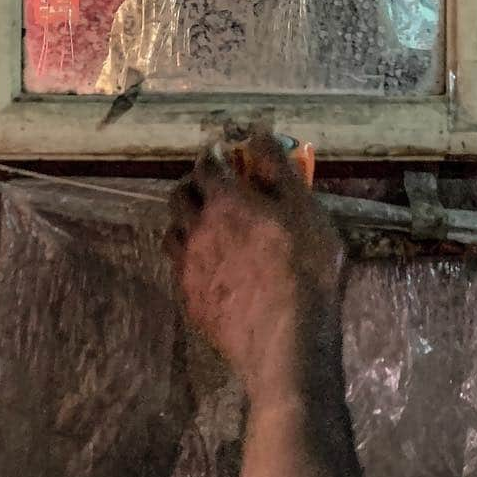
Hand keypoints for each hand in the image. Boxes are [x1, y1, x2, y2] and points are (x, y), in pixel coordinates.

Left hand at [167, 134, 341, 396]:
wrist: (285, 343)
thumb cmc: (304, 269)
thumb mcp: (304, 210)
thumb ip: (278, 169)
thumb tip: (259, 134)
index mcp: (224, 201)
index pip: (206, 164)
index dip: (214, 154)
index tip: (223, 153)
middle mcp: (196, 229)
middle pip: (179, 195)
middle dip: (194, 185)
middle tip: (214, 189)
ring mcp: (187, 267)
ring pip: (172, 232)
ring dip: (186, 223)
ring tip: (208, 229)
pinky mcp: (189, 300)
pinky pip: (179, 269)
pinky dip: (190, 259)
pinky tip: (211, 268)